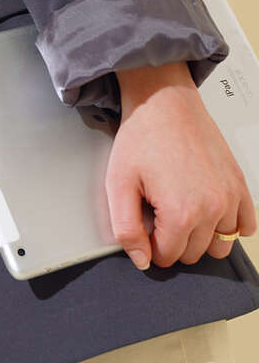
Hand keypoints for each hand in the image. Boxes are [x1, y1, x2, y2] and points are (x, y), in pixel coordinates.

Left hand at [105, 61, 256, 270]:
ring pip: (220, 245)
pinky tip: (210, 212)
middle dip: (173, 241)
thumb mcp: (118, 183)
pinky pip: (245, 225)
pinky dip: (230, 225)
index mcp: (182, 213)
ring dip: (201, 237)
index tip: (144, 223)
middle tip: (159, 212)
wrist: (164, 102)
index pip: (167, 257)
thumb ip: (126, 229)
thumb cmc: (142, 136)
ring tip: (182, 211)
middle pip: (193, 254)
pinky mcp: (239, 184)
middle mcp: (212, 208)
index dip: (150, 244)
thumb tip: (142, 260)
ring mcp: (230, 197)